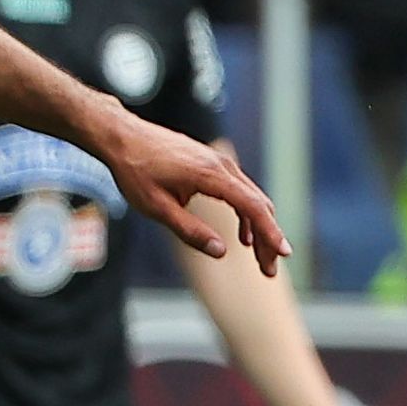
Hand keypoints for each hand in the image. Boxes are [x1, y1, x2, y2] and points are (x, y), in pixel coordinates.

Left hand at [99, 114, 290, 270]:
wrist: (123, 136)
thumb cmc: (135, 171)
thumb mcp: (157, 208)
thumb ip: (190, 230)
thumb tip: (221, 251)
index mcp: (210, 175)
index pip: (252, 207)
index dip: (270, 232)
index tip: (283, 254)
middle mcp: (221, 165)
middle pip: (258, 204)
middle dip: (268, 238)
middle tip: (269, 269)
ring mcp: (218, 162)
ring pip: (251, 197)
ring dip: (259, 228)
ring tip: (259, 257)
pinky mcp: (211, 163)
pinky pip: (239, 190)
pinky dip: (246, 213)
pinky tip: (244, 236)